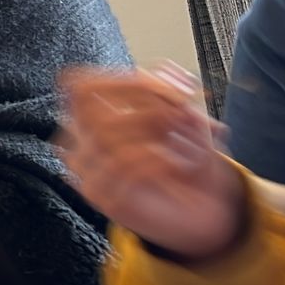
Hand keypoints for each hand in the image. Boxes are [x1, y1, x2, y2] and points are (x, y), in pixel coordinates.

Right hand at [58, 65, 244, 261]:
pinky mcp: (106, 201)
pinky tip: (180, 162)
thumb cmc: (191, 162)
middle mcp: (81, 147)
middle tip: (182, 104)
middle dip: (141, 101)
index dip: (117, 81)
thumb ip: (175, 93)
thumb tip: (167, 70)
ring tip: (186, 130)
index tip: (162, 82)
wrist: (206, 213)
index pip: (79, 89)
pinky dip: (157, 158)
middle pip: (89, 109)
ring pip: (105, 137)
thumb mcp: (188, 120)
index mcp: (91, 122)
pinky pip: (123, 169)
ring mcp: (88, 175)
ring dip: (152, 126)